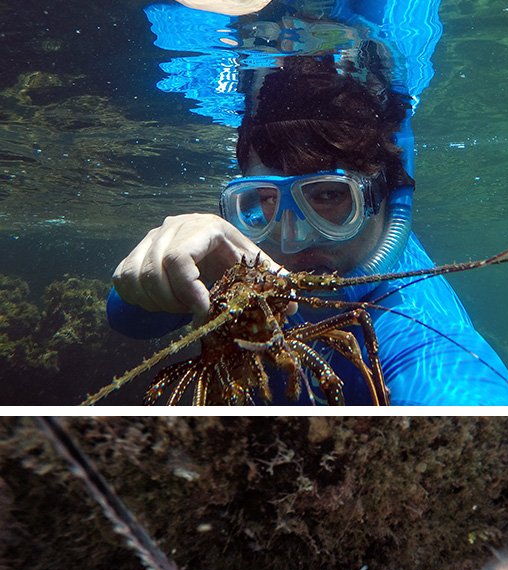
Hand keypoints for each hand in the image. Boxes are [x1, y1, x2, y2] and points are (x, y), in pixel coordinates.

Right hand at [112, 214, 284, 317]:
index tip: (202, 311)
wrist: (213, 254)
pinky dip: (136, 298)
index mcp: (206, 227)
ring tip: (177, 309)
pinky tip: (156, 305)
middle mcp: (174, 226)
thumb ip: (272, 282)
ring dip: (155, 303)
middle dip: (173, 302)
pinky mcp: (134, 252)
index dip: (187, 290)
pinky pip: (123, 279)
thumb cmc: (236, 263)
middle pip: (156, 270)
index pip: (180, 258)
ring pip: (137, 276)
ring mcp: (150, 238)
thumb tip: (290, 306)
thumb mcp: (255, 269)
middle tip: (191, 312)